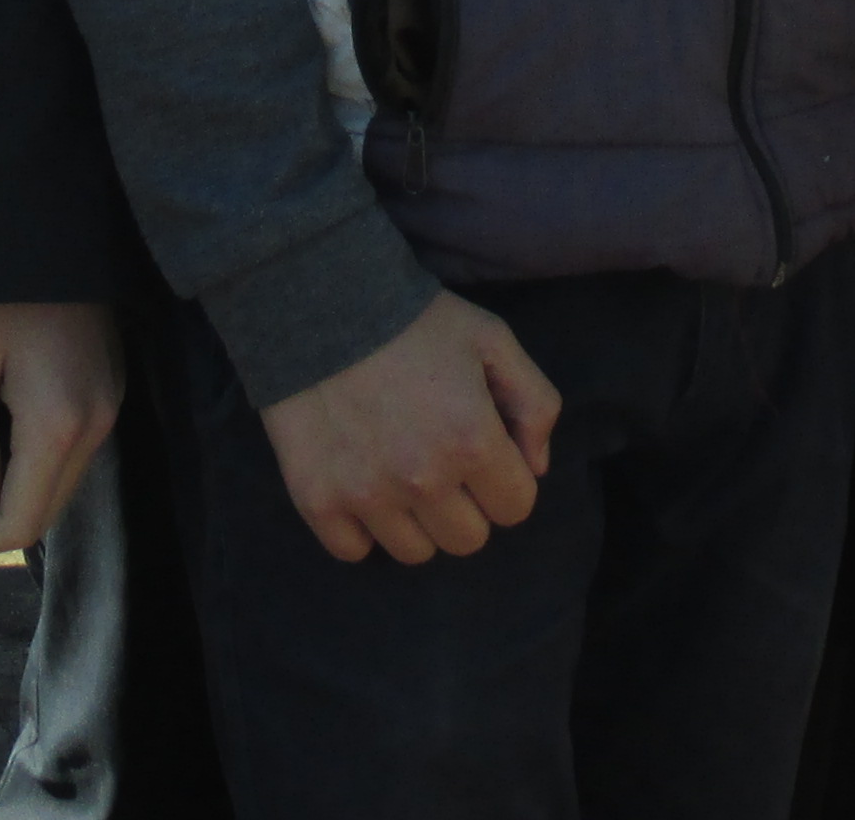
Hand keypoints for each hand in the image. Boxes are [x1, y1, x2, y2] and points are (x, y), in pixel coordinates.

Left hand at [0, 301, 123, 564]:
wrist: (48, 229)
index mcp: (59, 425)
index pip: (18, 523)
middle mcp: (97, 426)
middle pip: (45, 514)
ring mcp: (110, 408)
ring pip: (61, 489)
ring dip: (12, 501)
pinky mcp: (108, 391)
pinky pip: (72, 457)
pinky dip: (34, 473)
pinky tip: (0, 452)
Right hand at [257, 292, 559, 565]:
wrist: (321, 302)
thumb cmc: (415, 321)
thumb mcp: (493, 340)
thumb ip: (535, 403)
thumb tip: (536, 468)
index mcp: (472, 440)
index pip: (516, 507)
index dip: (506, 479)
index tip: (484, 452)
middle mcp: (422, 479)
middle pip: (468, 539)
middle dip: (466, 505)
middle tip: (443, 462)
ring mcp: (366, 494)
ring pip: (415, 552)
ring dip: (416, 520)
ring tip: (401, 470)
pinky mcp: (318, 500)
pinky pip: (354, 550)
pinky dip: (361, 527)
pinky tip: (363, 482)